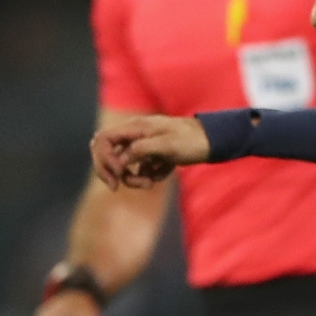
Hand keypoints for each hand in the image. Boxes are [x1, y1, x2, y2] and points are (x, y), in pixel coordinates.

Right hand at [91, 115, 209, 189]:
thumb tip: (119, 163)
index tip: (118, 173)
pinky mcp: (153, 156)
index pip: (103, 140)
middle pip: (107, 153)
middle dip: (110, 172)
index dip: (103, 158)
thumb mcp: (166, 145)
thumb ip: (140, 150)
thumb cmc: (192, 140)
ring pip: (124, 165)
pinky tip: (164, 174)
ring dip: (132, 178)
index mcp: (135, 128)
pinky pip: (140, 170)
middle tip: (117, 187)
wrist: (213, 141)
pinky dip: (147, 176)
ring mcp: (144, 146)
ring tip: (150, 183)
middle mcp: (136, 135)